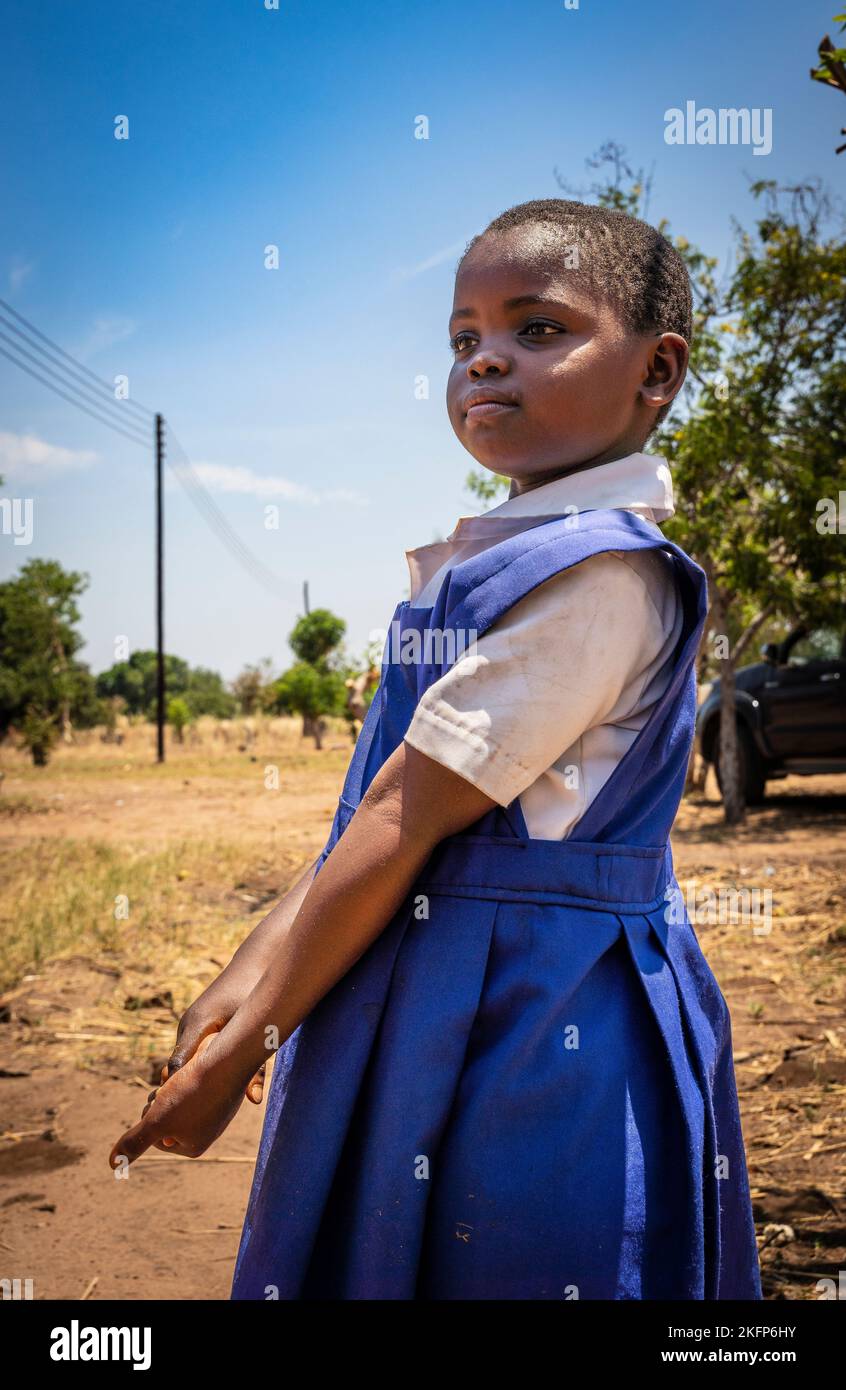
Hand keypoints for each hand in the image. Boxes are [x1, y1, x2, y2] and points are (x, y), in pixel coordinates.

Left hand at [108, 1032, 245, 1168]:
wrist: (227, 1060)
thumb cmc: (191, 1092)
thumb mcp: (155, 1120)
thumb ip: (134, 1143)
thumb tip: (114, 1164)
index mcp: (193, 1146)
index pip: (155, 1137)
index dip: (152, 1116)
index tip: (165, 1103)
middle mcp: (207, 1132)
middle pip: (165, 1118)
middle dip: (161, 1101)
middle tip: (174, 1089)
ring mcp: (215, 1111)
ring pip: (177, 1099)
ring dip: (171, 1086)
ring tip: (185, 1078)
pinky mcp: (220, 1091)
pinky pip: (193, 1085)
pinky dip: (189, 1075)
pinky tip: (199, 1069)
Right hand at [162, 970, 266, 1103]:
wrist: (257, 961)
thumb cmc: (258, 994)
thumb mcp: (259, 1030)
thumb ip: (256, 1067)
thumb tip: (254, 1101)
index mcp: (199, 1025)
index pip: (178, 1067)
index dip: (177, 1092)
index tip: (179, 1116)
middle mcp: (188, 1024)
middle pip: (176, 1068)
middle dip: (179, 1093)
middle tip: (179, 1122)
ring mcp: (190, 1023)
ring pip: (182, 1060)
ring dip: (185, 1081)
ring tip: (186, 1111)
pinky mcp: (196, 1023)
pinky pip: (189, 1051)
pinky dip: (193, 1068)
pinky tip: (199, 1087)